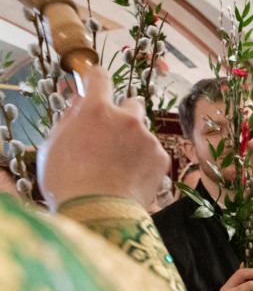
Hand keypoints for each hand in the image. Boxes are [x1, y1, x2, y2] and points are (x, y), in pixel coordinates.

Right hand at [37, 65, 168, 210]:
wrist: (99, 212)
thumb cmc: (67, 182)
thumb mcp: (54, 145)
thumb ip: (69, 118)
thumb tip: (79, 101)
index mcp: (96, 110)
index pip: (100, 77)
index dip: (97, 79)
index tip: (96, 82)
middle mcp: (126, 118)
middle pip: (131, 104)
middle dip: (124, 115)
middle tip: (113, 135)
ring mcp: (147, 138)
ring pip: (142, 132)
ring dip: (134, 142)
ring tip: (119, 167)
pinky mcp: (161, 157)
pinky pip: (153, 153)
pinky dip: (145, 162)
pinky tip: (131, 178)